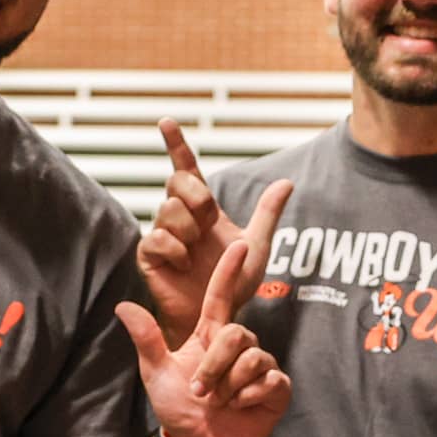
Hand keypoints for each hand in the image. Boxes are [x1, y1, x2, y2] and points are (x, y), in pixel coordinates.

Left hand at [120, 183, 292, 436]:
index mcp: (210, 335)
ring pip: (253, 358)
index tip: (240, 244)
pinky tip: (241, 407)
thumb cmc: (177, 407)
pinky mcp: (275, 389)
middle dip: (216, 365)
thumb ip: (147, 339)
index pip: (222, 296)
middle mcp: (238, 346)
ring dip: (230, 386)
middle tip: (201, 392)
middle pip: (237, 333)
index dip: (229, 271)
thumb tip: (123, 305)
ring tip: (220, 403)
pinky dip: (250, 397)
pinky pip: (270, 381)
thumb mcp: (156, 373)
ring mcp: (259, 367)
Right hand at [139, 118, 291, 339]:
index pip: (185, 168)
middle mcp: (179, 217)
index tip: (166, 122)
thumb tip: (287, 182)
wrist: (216, 315)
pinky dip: (177, 251)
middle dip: (197, 199)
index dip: (176, 144)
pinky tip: (185, 266)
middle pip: (177, 183)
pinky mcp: (149, 256)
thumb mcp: (257, 245)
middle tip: (209, 223)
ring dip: (190, 231)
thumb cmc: (232, 283)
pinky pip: (157, 238)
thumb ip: (268, 213)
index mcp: (201, 209)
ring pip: (168, 210)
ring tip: (197, 254)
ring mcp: (162, 234)